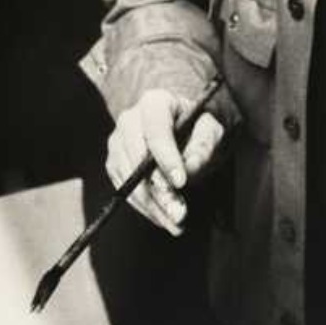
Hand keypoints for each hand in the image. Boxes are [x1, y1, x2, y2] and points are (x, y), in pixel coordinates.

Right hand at [105, 88, 224, 235]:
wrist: (182, 129)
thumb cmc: (197, 127)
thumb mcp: (211, 130)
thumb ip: (205, 144)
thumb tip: (189, 167)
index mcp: (155, 102)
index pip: (156, 130)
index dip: (167, 157)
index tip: (181, 182)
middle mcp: (130, 119)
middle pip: (137, 157)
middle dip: (159, 189)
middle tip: (180, 212)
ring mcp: (118, 141)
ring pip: (128, 179)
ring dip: (152, 205)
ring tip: (176, 221)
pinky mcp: (114, 163)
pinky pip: (124, 190)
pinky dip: (144, 208)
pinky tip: (163, 217)